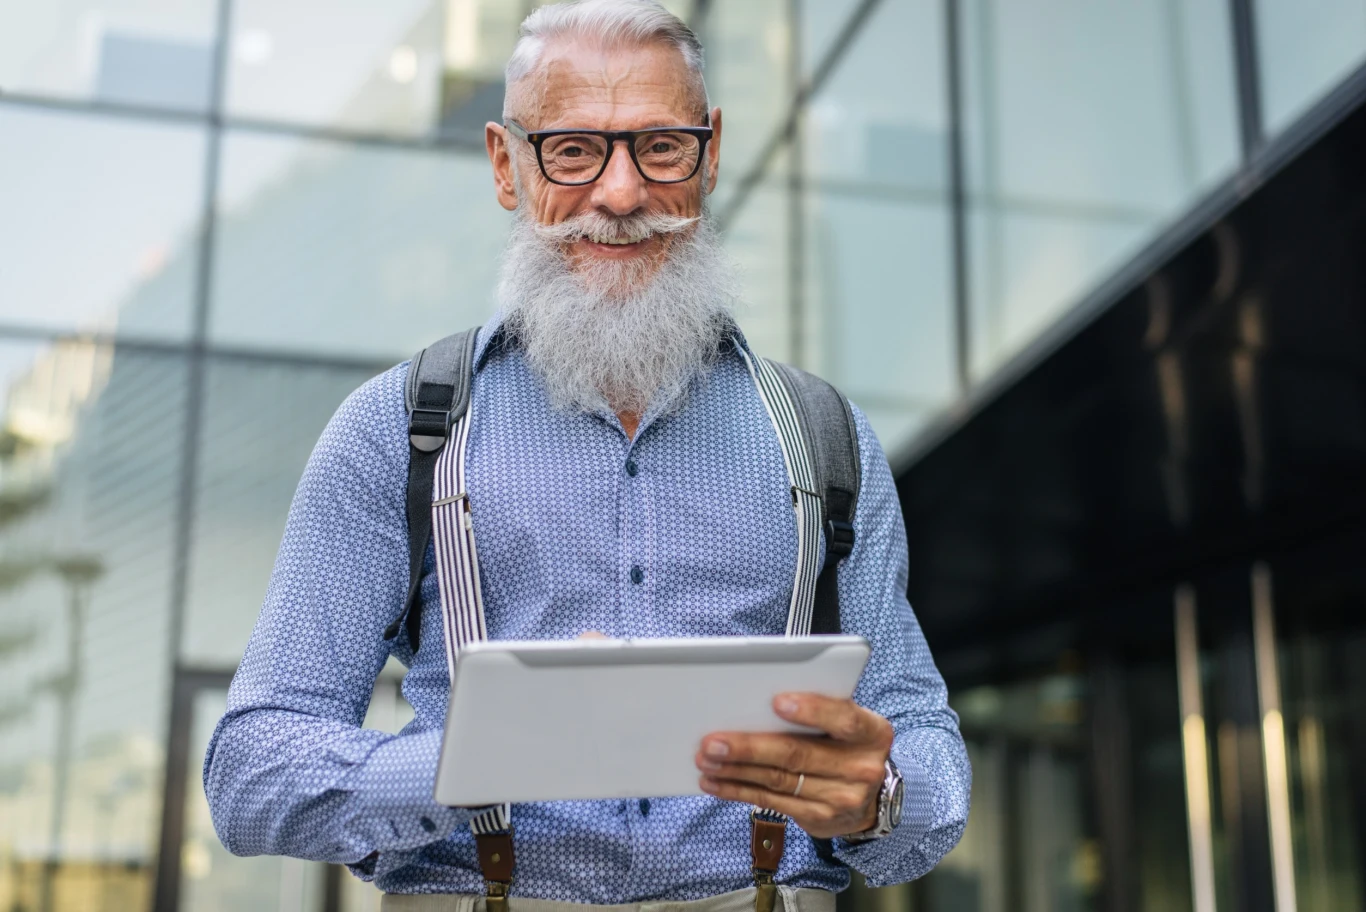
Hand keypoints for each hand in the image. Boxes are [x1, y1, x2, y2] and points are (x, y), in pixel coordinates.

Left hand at [695, 693, 892, 838]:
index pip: (843, 718)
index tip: (776, 701)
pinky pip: (772, 801)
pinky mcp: (820, 819)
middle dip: (750, 746)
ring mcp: (842, 798)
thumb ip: (818, 710)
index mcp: (872, 732)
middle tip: (713, 741)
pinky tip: (715, 782)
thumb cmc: (845, 743)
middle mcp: (862, 768)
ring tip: (706, 760)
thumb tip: (757, 701)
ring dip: (735, 770)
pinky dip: (739, 791)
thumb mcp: (846, 722)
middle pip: (798, 754)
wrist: (869, 796)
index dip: (812, 710)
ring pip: (778, 780)